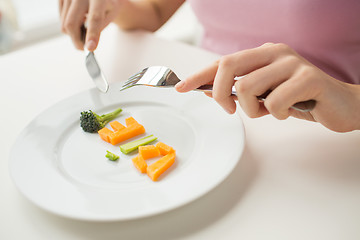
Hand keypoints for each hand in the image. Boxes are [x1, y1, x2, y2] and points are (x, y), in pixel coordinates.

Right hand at [59, 0, 123, 50]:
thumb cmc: (107, 4)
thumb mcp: (110, 14)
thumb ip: (100, 27)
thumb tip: (89, 44)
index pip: (95, 18)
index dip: (92, 34)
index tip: (90, 48)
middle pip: (72, 23)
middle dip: (77, 40)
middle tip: (84, 48)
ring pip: (64, 24)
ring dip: (74, 33)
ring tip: (85, 29)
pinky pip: (61, 20)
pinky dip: (69, 26)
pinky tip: (79, 21)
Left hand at [176, 43, 359, 131]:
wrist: (340, 104)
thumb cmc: (297, 99)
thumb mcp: (264, 95)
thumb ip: (239, 90)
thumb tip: (207, 90)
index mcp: (262, 54)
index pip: (222, 62)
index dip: (198, 75)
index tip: (180, 88)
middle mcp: (274, 52)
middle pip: (228, 67)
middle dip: (220, 94)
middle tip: (230, 110)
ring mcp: (292, 63)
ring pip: (248, 88)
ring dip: (253, 110)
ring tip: (270, 112)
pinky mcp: (308, 78)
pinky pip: (274, 102)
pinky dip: (276, 114)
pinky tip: (289, 111)